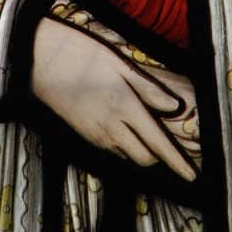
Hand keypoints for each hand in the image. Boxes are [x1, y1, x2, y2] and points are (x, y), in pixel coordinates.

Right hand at [31, 17, 198, 181]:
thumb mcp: (120, 64)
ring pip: (128, 155)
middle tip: (172, 144)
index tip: (192, 176)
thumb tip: (175, 107)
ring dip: (142, 149)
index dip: (177, 162)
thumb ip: (148, 88)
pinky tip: (127, 125)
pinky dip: (126, 144)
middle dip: (160, 156)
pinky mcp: (84, 134)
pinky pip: (113, 148)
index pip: (157, 144)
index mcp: (124, 107)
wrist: (39, 60)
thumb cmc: (82, 55)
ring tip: (149, 131)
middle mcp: (110, 127)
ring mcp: (95, 134)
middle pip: (145, 158)